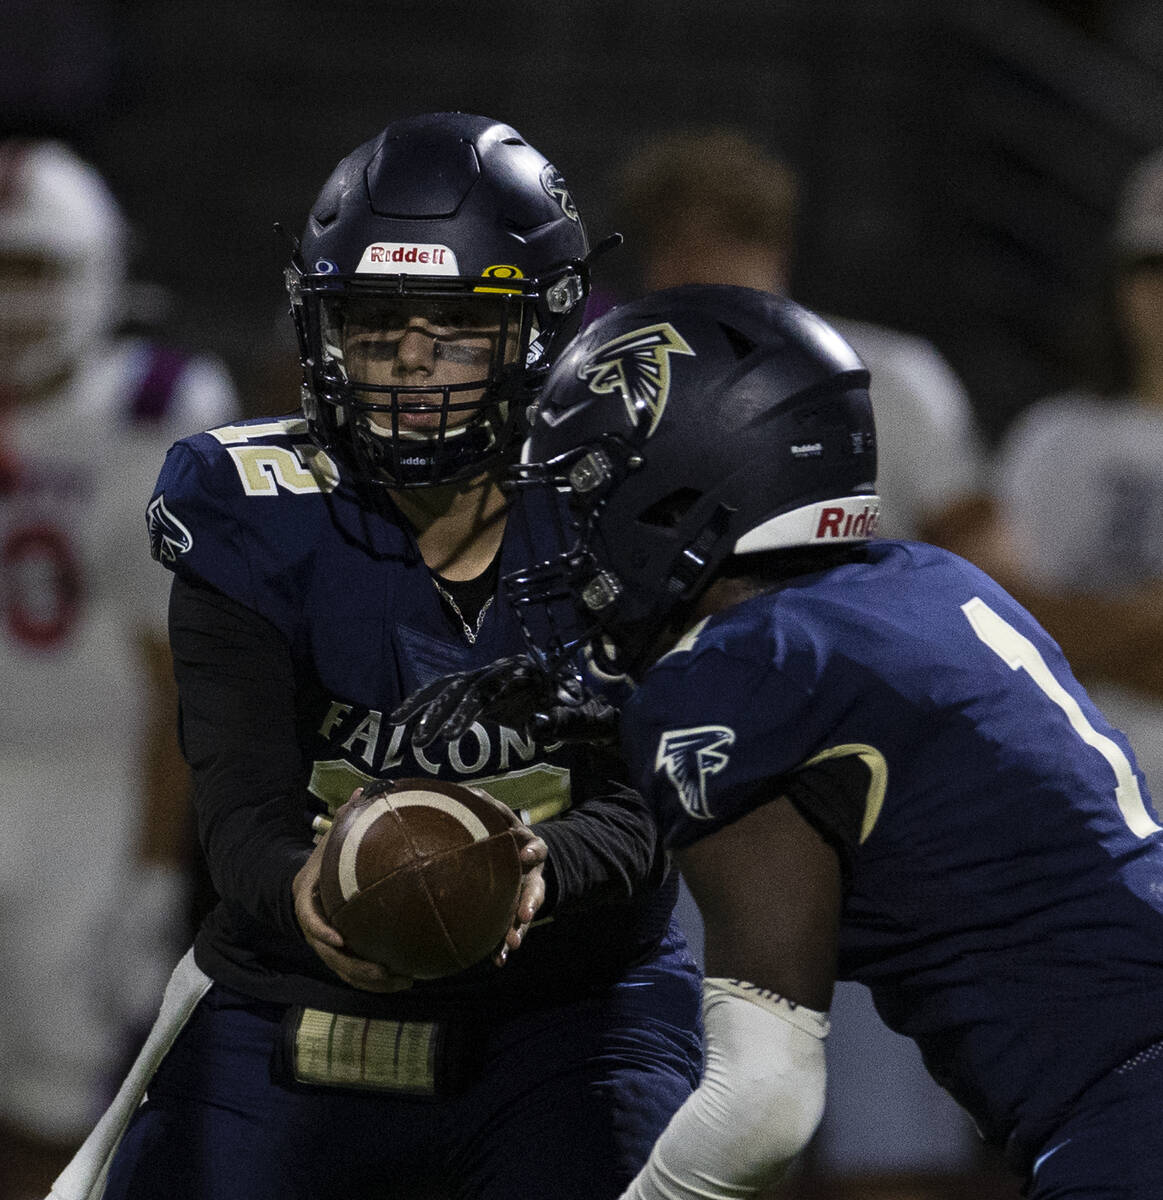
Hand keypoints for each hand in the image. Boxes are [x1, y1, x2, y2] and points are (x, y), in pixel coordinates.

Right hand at [292, 788, 412, 992]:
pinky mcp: (342, 954)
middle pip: (331, 957)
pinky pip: (357, 973)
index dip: (322, 931)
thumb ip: (345, 819)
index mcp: (307, 901)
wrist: (305, 884)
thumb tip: (365, 788)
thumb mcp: (329, 840)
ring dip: (372, 982)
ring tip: (404, 981)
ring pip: (346, 972)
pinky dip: (378, 981)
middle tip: (385, 970)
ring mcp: (326, 946)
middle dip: (357, 969)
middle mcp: (315, 929)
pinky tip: (409, 977)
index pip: (309, 921)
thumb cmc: (322, 862)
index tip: (339, 939)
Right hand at [391, 654, 619, 747]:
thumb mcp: (579, 720)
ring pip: (448, 685)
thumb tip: (537, 726)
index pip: (487, 691)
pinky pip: (449, 692)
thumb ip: (561, 721)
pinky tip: (403, 719)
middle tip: (420, 741)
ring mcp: (489, 677)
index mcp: (524, 674)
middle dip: (437, 712)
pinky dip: (426, 703)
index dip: (465, 712)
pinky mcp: (481, 689)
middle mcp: (501, 670)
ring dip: (422, 705)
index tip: (449, 736)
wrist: (584, 705)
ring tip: (397, 727)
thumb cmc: (581, 714)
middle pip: (462, 686)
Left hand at [493, 821, 548, 966]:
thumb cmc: (507, 838)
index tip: (528, 854)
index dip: (533, 850)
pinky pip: (513, 932)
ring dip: (520, 929)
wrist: (526, 858)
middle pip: (536, 889)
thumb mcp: (506, 821)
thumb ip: (492, 808)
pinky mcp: (517, 914)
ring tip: (513, 943)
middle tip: (526, 914)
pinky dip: (506, 946)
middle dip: (531, 902)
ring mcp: (527, 896)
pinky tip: (499, 960)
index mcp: (531, 849)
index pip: (537, 848)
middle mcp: (533, 875)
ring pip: (526, 915)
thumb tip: (470, 791)